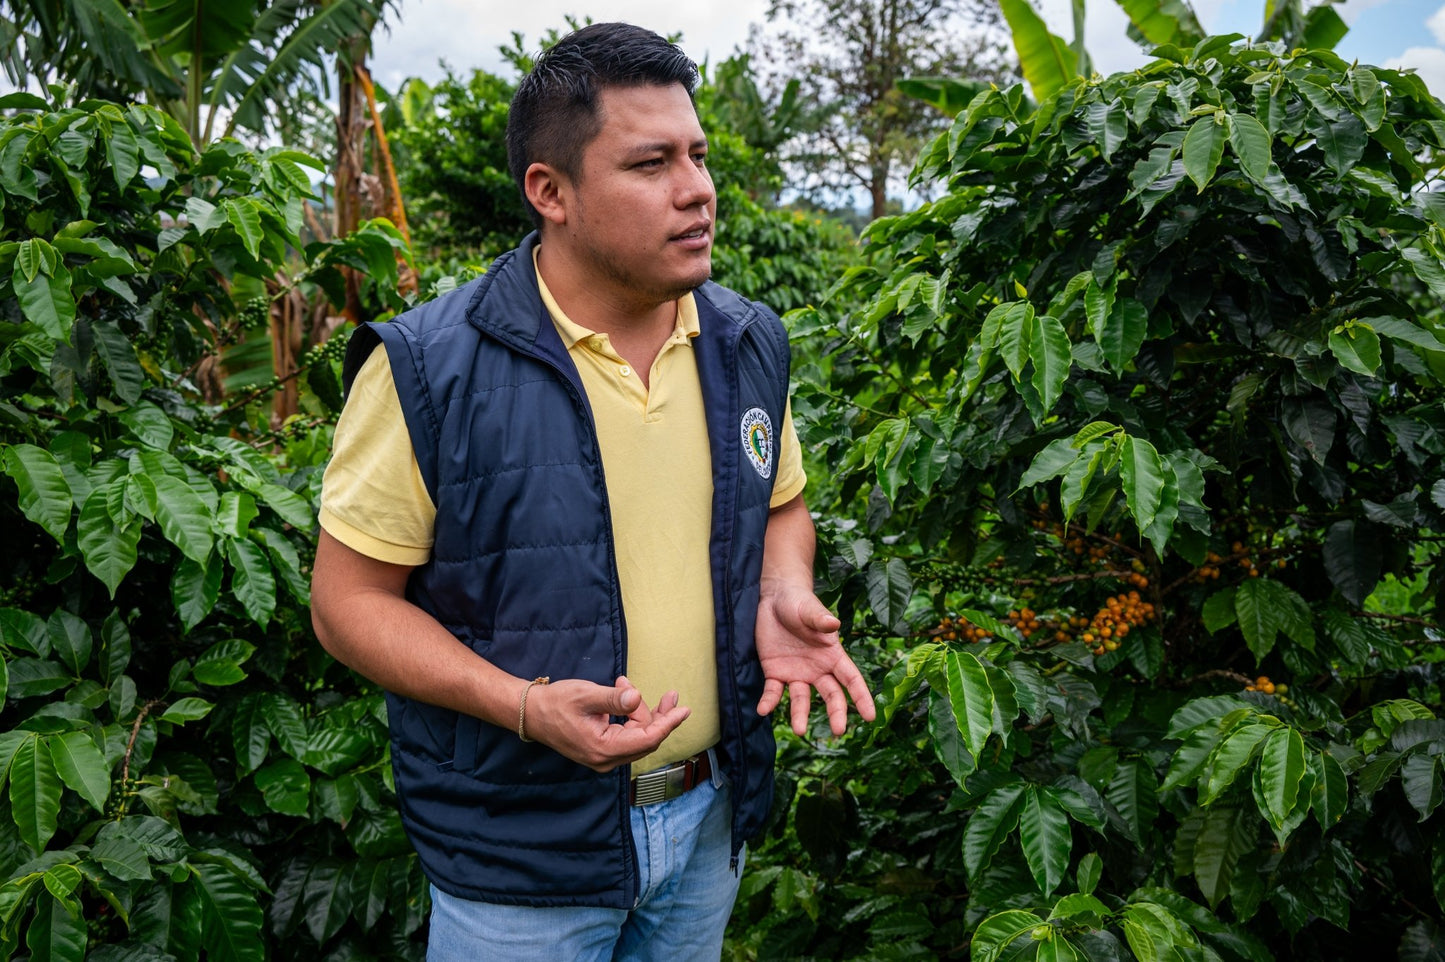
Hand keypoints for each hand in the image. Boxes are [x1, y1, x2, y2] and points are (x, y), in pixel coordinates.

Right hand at [523, 675, 688, 771]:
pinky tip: (624, 697)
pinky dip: (631, 717)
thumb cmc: (556, 703)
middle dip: (658, 715)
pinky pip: (627, 736)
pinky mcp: (602, 751)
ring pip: (638, 736)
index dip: (668, 724)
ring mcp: (604, 758)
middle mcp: (606, 759)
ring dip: (642, 712)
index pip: (648, 739)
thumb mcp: (586, 696)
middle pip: (646, 738)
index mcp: (604, 749)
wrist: (531, 713)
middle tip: (668, 694)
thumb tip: (637, 697)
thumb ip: (614, 699)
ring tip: (625, 685)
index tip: (684, 710)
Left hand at [755, 580, 876, 736]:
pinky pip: (773, 691)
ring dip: (800, 715)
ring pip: (802, 699)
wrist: (774, 599)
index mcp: (832, 655)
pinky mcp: (775, 672)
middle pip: (831, 695)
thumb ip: (820, 619)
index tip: (870, 717)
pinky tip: (763, 710)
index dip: (861, 698)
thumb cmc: (799, 602)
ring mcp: (796, 673)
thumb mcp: (810, 610)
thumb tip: (834, 624)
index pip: (851, 679)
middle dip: (836, 713)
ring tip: (799, 730)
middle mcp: (817, 669)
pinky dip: (769, 702)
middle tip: (838, 731)